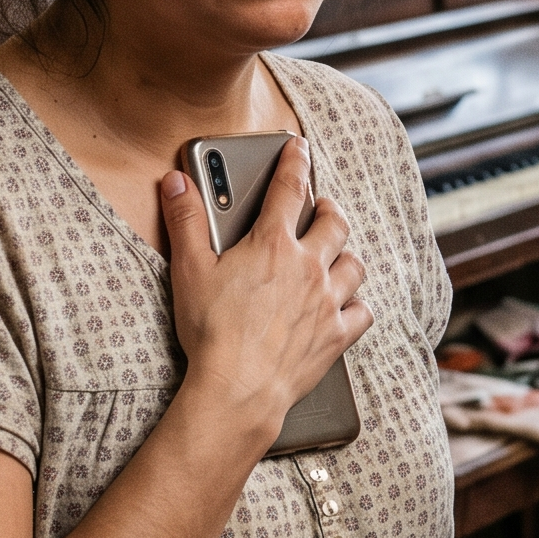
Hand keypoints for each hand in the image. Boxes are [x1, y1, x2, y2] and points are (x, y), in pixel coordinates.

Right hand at [161, 139, 370, 450]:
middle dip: (329, 209)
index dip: (295, 162)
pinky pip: (362, 312)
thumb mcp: (189, 270)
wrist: (238, 389)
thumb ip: (185, 221)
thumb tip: (176, 183)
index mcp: (273, 244)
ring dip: (346, 255)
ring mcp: (327, 302)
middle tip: (322, 207)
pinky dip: (357, 305)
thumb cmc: (211, 332)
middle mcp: (308, 267)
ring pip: (354, 264)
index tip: (299, 148)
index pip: (290, 188)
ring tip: (336, 254)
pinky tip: (348, 305)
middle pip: (334, 224)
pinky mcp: (336, 336)